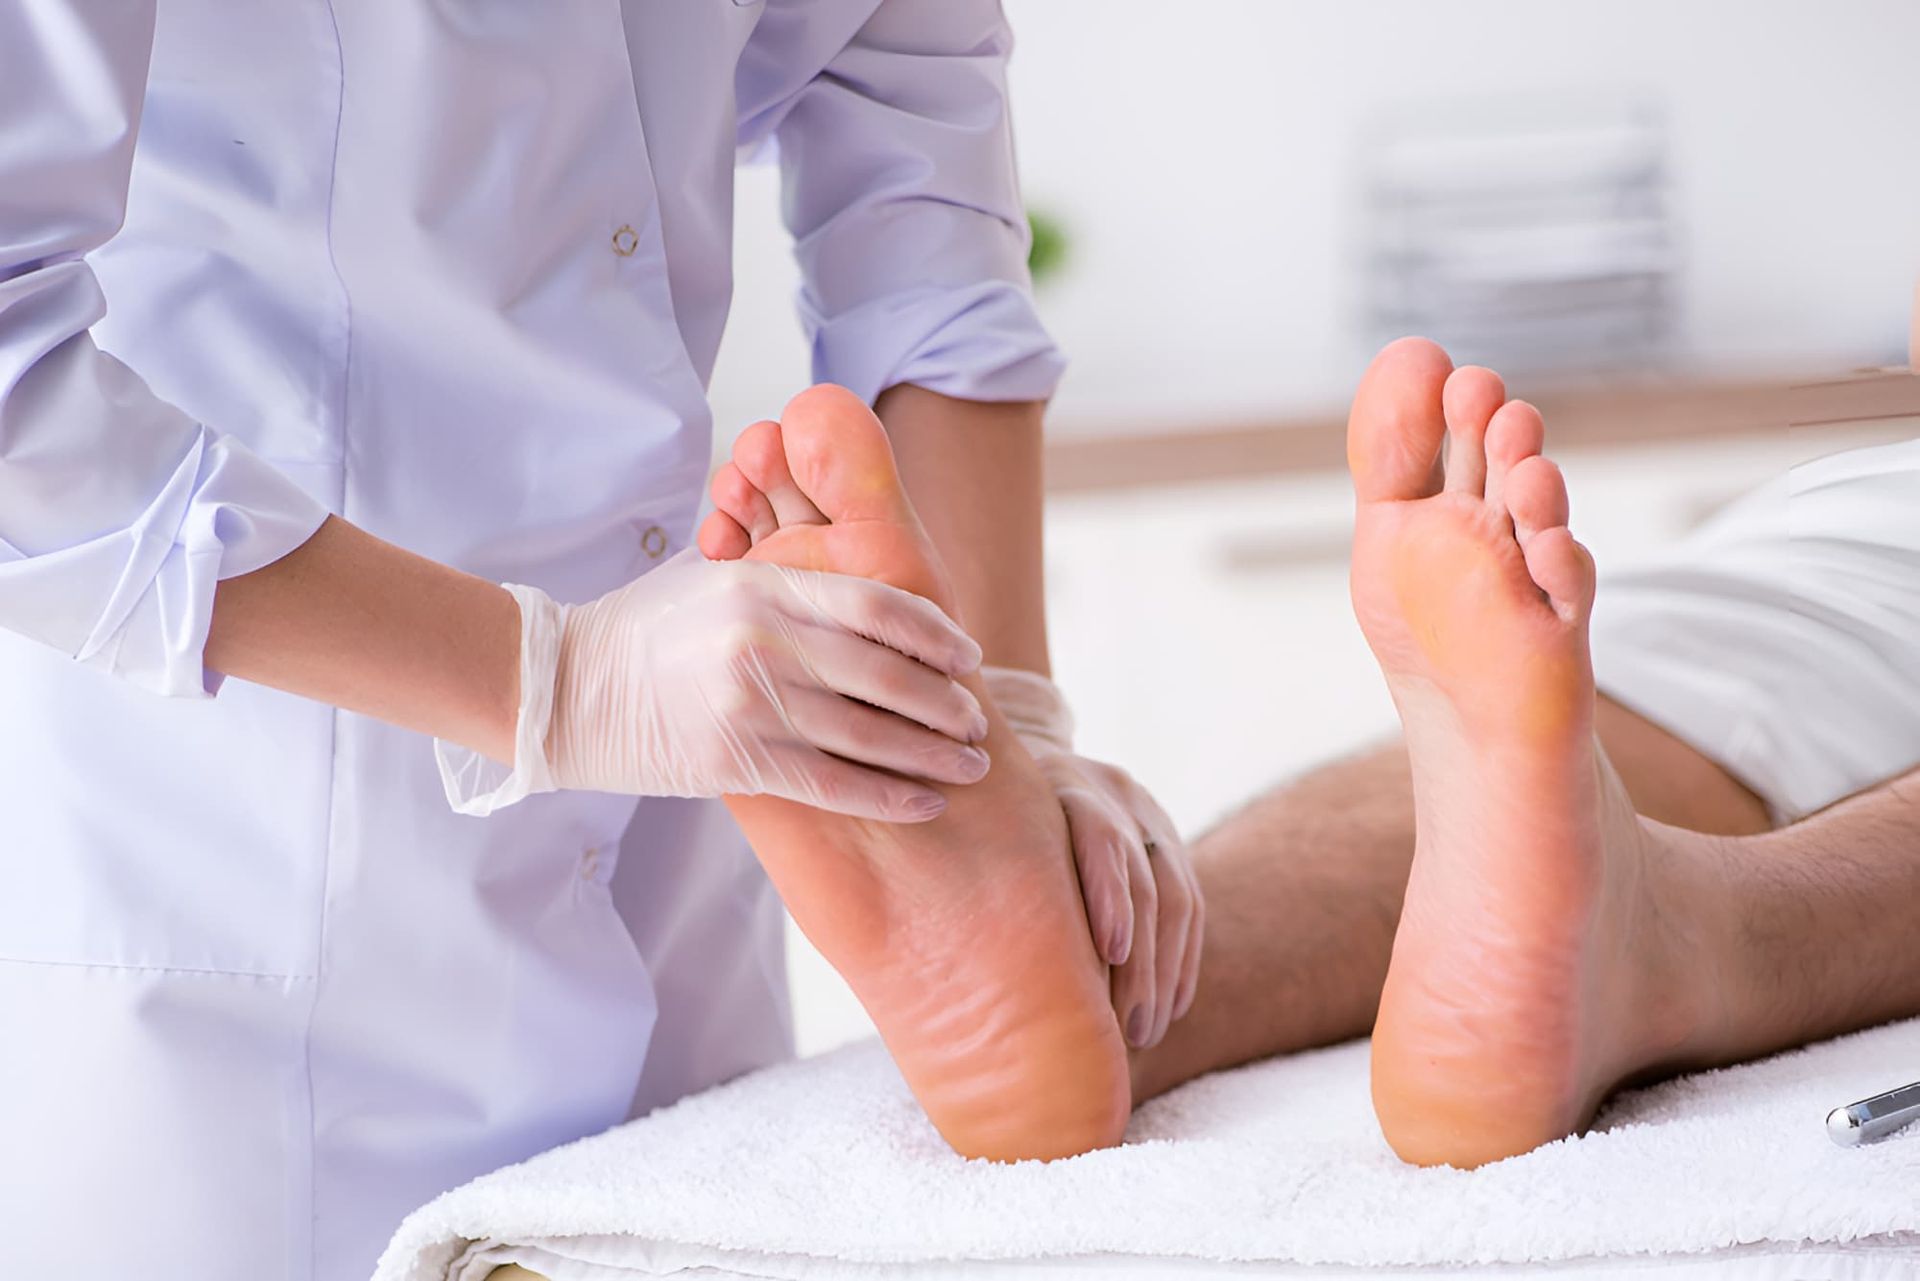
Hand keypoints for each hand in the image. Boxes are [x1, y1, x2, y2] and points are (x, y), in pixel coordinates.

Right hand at [444, 550, 990, 819]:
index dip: (935, 634)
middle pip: (886, 674)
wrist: (567, 688)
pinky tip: (923, 803)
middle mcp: (764, 641)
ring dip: (931, 755)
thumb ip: (788, 583)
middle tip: (977, 723)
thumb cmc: (647, 630)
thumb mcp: (715, 581)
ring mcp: (751, 704)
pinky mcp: (737, 760)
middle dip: (944, 704)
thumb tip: (871, 599)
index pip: (877, 606)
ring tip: (969, 767)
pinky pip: (831, 783)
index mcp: (763, 585)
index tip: (968, 657)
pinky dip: (887, 796)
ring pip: (869, 735)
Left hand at [984, 666, 1203, 1048]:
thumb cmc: (979, 815)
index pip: (1099, 834)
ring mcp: (1147, 812)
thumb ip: (971, 864)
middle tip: (1127, 1028)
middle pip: (1143, 876)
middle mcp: (1112, 789)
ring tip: (1145, 1031)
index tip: (1109, 954)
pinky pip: (1190, 902)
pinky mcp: (1168, 838)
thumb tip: (947, 958)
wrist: (1024, 759)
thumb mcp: (972, 822)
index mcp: (1059, 780)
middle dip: (1140, 959)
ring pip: (1175, 895)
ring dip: (1165, 970)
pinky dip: (1182, 959)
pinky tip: (1170, 1008)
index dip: (1108, 892)